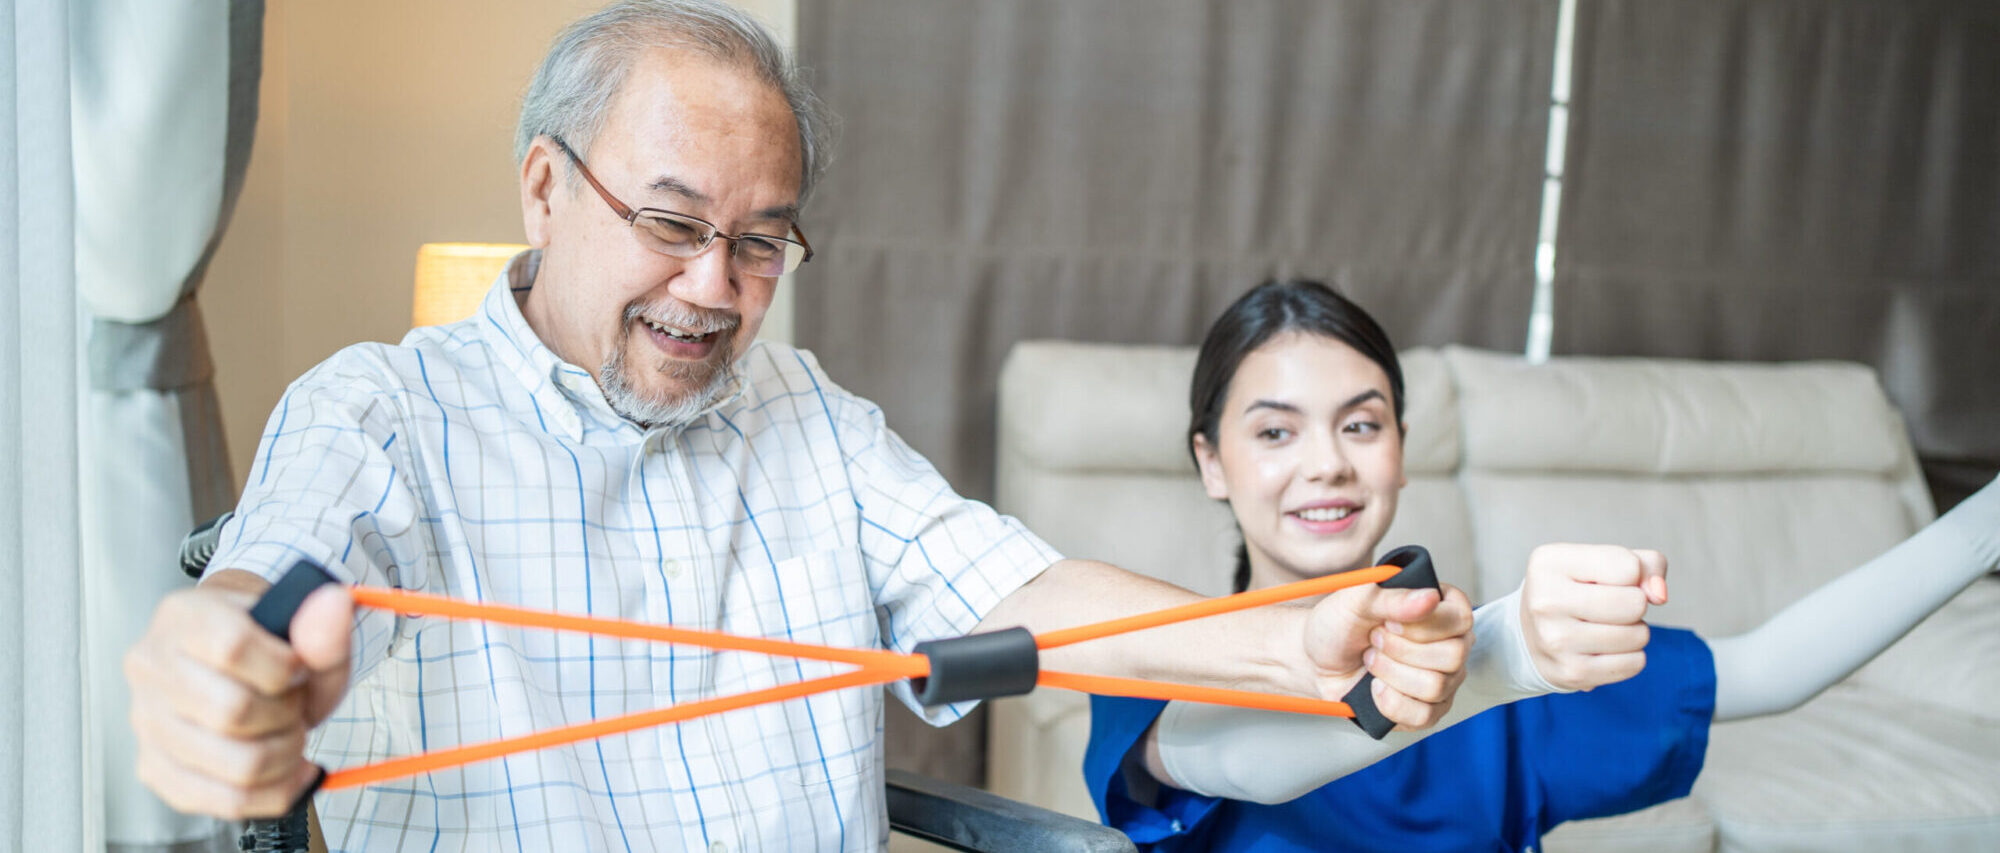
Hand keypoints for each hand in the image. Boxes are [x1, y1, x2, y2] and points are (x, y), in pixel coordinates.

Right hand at [125, 570, 351, 818]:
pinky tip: (288, 771)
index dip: (283, 667)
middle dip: (287, 714)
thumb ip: (322, 625)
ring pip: (236, 765)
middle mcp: (151, 667)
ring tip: (288, 734)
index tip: (296, 668)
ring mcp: (146, 721)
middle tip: (293, 704)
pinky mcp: (155, 768)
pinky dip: (274, 793)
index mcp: (183, 616)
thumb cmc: (268, 648)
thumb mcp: (304, 630)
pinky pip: (224, 801)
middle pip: (233, 711)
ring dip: (285, 756)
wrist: (238, 666)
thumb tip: (334, 605)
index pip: (231, 648)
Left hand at [1305, 580, 1473, 729]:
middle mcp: (1450, 643)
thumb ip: (1393, 597)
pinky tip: (1375, 687)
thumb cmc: (1340, 624)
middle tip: (1374, 640)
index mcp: (1441, 607)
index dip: (1423, 625)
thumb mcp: (1357, 599)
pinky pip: (1423, 716)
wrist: (1317, 657)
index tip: (1390, 622)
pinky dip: (1390, 702)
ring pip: (1436, 687)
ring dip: (1390, 673)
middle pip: (1453, 656)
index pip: (1459, 619)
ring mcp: (1444, 679)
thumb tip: (1429, 598)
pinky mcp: (1429, 710)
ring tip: (1372, 660)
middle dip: (1400, 650)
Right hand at [1518, 544, 1668, 690]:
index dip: (1632, 574)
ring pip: (1638, 636)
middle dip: (1635, 606)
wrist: (1531, 635)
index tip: (1609, 580)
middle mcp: (1546, 600)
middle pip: (1634, 603)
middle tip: (1611, 607)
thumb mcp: (1601, 562)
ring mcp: (1556, 640)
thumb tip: (1660, 594)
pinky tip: (1606, 650)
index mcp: (1550, 563)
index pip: (1628, 567)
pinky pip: (1633, 664)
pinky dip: (1630, 657)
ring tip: (1607, 627)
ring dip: (1634, 632)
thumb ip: (1644, 564)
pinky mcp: (1571, 672)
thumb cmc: (1575, 591)